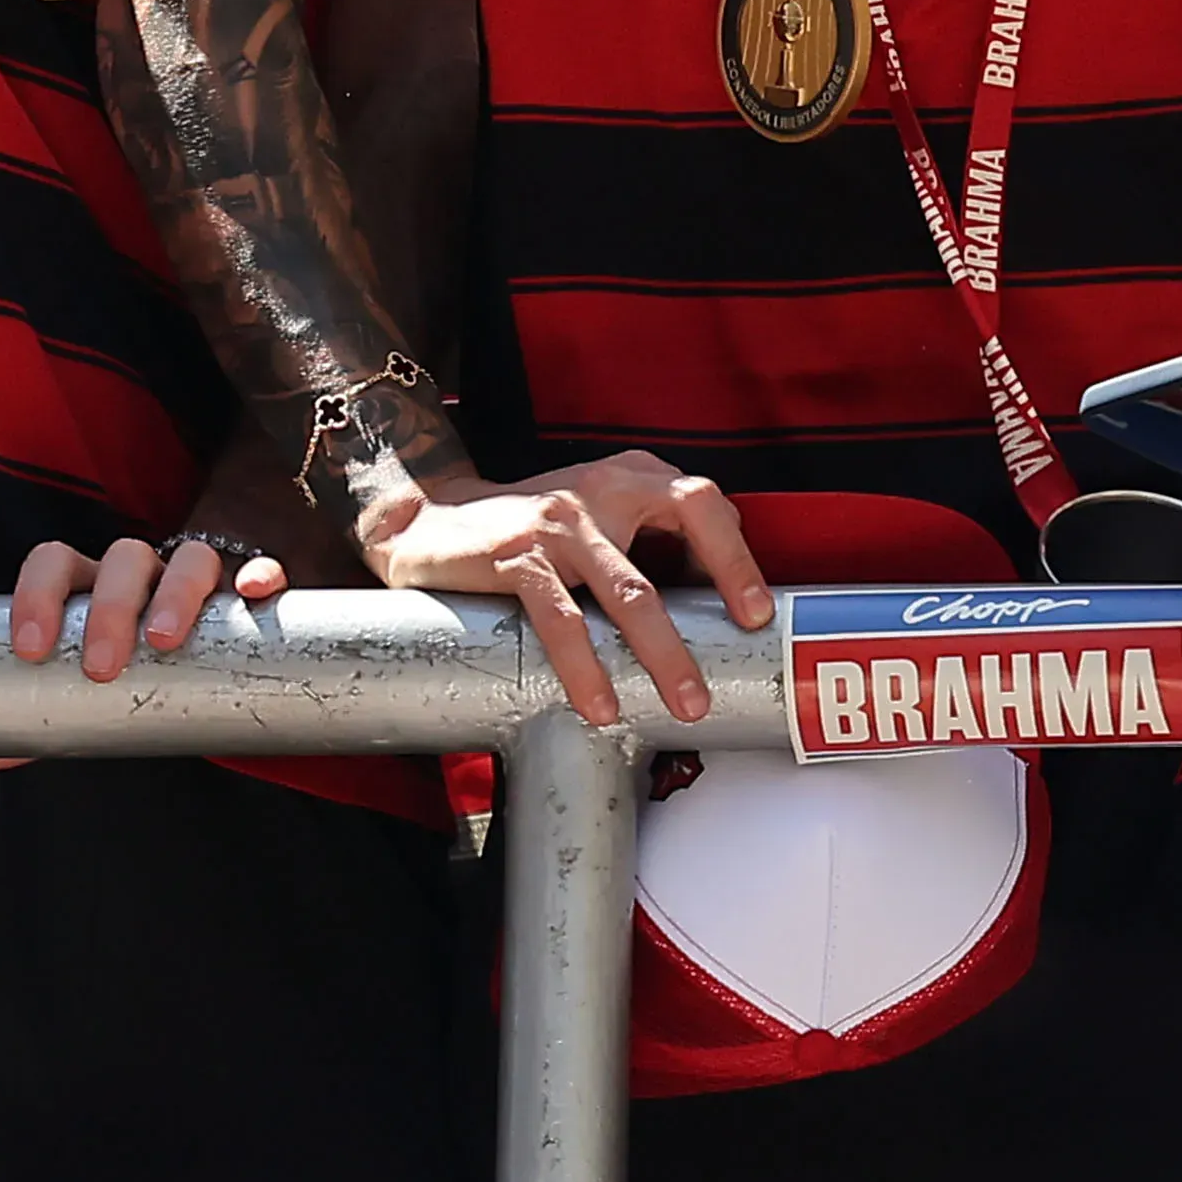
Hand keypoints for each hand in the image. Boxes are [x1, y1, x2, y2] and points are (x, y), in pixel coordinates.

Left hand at [9, 527, 291, 685]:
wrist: (201, 661)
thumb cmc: (129, 673)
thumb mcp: (85, 693)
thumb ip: (42, 717)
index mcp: (90, 585)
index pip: (55, 562)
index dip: (38, 594)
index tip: (31, 648)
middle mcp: (142, 573)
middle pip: (124, 558)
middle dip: (108, 607)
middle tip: (100, 666)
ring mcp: (197, 580)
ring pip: (190, 558)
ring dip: (175, 592)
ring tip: (163, 639)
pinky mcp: (247, 596)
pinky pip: (259, 569)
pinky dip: (258, 575)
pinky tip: (254, 594)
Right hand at [358, 444, 777, 728]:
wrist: (425, 519)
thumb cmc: (525, 532)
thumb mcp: (593, 520)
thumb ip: (645, 547)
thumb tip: (709, 614)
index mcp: (630, 477)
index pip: (704, 503)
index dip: (737, 556)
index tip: (755, 614)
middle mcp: (601, 490)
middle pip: (679, 537)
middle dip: (715, 605)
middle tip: (731, 663)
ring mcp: (558, 520)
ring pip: (628, 591)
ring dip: (661, 653)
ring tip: (682, 704)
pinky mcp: (516, 556)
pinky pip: (561, 618)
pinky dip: (584, 666)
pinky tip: (599, 704)